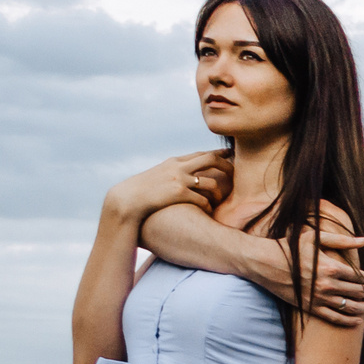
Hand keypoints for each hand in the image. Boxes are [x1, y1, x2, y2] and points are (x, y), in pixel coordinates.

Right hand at [108, 151, 230, 222]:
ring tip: (221, 199)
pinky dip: (208, 205)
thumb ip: (172, 173)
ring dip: (219, 191)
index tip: (230, 154)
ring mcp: (179, 179)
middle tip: (236, 172)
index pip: (201, 154)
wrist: (127, 199)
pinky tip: (208, 210)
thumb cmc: (141, 191)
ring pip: (211, 182)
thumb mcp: (157, 176)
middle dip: (227, 165)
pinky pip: (203, 199)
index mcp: (174, 162)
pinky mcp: (178, 193)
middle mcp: (178, 167)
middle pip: (211, 159)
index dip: (218, 153)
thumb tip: (184, 177)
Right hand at [247, 227, 363, 327]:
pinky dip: (347, 321)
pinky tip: (357, 321)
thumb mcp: (315, 238)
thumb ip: (341, 240)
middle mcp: (327, 285)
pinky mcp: (309, 307)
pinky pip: (333, 317)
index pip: (357, 276)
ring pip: (348, 307)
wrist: (265, 263)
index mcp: (331, 267)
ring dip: (363, 307)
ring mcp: (318, 298)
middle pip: (356, 292)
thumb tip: (363, 240)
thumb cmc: (289, 247)